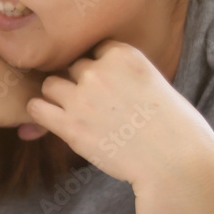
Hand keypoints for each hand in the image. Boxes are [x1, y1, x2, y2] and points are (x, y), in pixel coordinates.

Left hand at [26, 41, 213, 189]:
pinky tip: (53, 122)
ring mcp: (82, 98)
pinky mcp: (70, 126)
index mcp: (124, 55)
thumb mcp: (156, 84)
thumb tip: (101, 80)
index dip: (100, 68)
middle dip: (81, 84)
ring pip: (50, 85)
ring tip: (74, 114)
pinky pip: (36, 108)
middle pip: (73, 67)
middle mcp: (99, 71)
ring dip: (58, 97)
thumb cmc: (176, 129)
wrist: (177, 164)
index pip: (95, 49)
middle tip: (95, 106)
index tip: (110, 86)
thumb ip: (125, 75)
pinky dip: (41, 113)